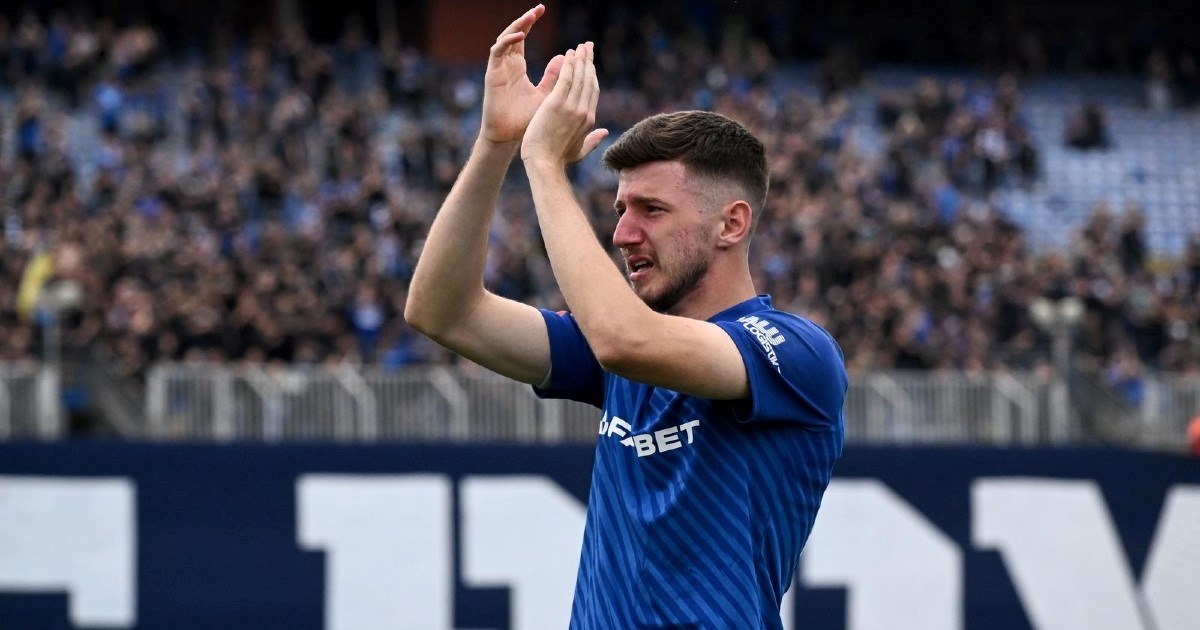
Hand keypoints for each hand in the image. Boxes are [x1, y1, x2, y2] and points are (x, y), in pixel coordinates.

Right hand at [480, 4, 564, 145]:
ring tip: (531, 16)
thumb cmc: (526, 120)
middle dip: (525, 20)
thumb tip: (566, 59)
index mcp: (516, 66)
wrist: (509, 137)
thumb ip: (554, 77)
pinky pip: (497, 52)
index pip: (522, 38)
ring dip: (517, 26)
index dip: (530, 23)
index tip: (542, 10)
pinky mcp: (492, 75)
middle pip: (512, 34)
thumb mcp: (546, 95)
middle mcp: (506, 64)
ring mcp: (498, 68)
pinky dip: (507, 42)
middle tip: (538, 8)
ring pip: (504, 39)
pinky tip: (519, 36)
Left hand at [521, 42, 608, 166]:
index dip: (592, 74)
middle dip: (589, 61)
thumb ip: (593, 141)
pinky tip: (568, 54)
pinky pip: (566, 79)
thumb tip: (605, 132)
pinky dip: (568, 65)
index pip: (592, 91)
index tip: (590, 62)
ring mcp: (571, 107)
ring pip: (579, 77)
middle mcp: (584, 111)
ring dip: (580, 59)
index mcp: (589, 120)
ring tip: (580, 46)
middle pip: (589, 80)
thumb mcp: (579, 151)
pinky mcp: (557, 104)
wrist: (544, 164)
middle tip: (588, 46)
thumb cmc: (558, 160)